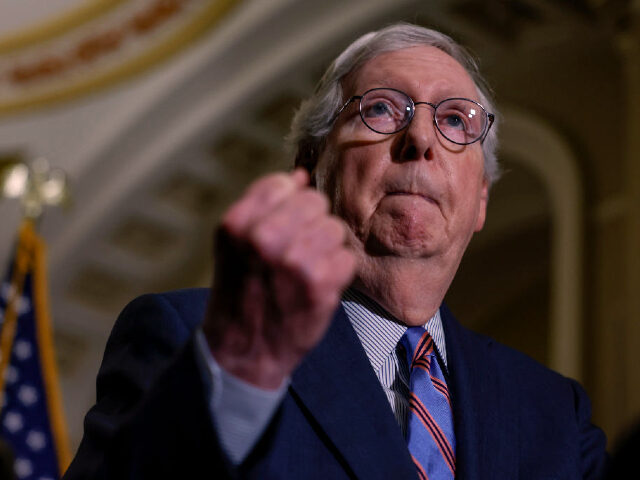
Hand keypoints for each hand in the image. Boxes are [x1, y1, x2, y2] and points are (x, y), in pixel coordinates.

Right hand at [203, 169, 355, 388]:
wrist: (244, 349)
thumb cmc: (242, 291)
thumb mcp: (234, 242)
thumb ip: (262, 205)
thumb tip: (299, 175)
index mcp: (238, 222)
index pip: (285, 184)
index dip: (290, 204)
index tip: (283, 227)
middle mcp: (265, 237)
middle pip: (315, 202)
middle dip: (311, 224)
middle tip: (295, 253)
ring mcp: (295, 260)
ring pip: (335, 228)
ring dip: (326, 249)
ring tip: (304, 271)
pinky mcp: (322, 283)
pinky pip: (346, 257)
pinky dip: (337, 273)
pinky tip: (316, 286)